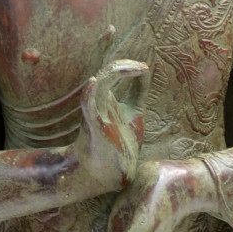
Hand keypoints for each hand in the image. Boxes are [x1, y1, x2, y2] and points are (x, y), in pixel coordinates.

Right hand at [66, 60, 148, 197]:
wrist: (112, 174)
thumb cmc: (121, 144)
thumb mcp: (134, 113)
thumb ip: (137, 92)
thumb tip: (144, 71)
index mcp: (107, 97)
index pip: (111, 70)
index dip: (122, 60)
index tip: (135, 57)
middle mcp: (99, 101)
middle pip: (106, 73)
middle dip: (123, 65)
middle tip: (143, 67)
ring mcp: (96, 113)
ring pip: (98, 85)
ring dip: (114, 73)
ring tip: (134, 69)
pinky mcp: (95, 127)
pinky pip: (87, 107)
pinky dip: (89, 94)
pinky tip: (92, 82)